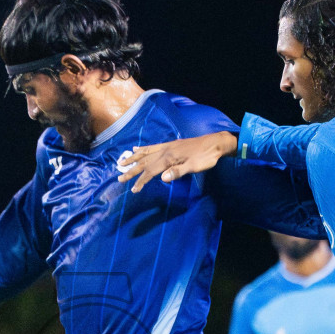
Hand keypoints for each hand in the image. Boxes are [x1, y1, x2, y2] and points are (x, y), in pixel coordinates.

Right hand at [116, 132, 237, 192]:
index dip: (141, 180)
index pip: (150, 171)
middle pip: (144, 162)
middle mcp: (165, 150)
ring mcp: (167, 146)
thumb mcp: (194, 167)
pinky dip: (143, 149)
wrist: (215, 143)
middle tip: (120, 178)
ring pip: (145, 153)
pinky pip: (152, 147)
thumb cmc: (206, 158)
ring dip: (133, 158)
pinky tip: (136, 149)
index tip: (133, 189)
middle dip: (131, 170)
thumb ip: (178, 172)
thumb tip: (162, 178)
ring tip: (122, 162)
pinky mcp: (170, 144)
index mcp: (169, 157)